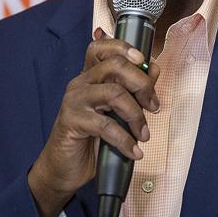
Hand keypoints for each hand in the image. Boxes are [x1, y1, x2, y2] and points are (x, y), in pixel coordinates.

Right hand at [28, 30, 160, 216]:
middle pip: (115, 65)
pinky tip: (133, 152)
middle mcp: (80, 83)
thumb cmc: (91, 140)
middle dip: (142, 84)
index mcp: (90, 77)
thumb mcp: (117, 114)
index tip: (144, 61)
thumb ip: (132, 91)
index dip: (124, 47)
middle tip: (153, 107)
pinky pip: (106, 125)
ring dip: (136, 116)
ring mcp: (74, 101)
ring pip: (114, 93)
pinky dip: (125, 140)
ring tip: (143, 135)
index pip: (102, 47)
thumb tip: (153, 69)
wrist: (64, 169)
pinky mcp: (71, 121)